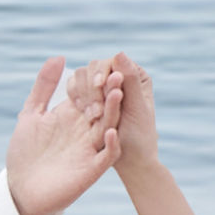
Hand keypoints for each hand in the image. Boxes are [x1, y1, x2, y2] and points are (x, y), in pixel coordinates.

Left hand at [1, 57, 111, 214]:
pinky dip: (111, 144)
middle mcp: (85, 130)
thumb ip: (44, 87)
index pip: (89, 93)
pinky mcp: (91, 169)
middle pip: (103, 107)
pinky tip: (111, 131)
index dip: (94, 81)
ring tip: (117, 93)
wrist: (21, 189)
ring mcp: (90, 149)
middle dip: (109, 91)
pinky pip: (107, 155)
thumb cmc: (25, 153)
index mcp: (72, 116)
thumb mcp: (31, 114)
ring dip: (113, 111)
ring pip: (108, 126)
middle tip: (115, 74)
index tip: (101, 64)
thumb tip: (59, 57)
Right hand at [86, 50, 161, 171]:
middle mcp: (119, 79)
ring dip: (83, 93)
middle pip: (94, 67)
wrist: (130, 162)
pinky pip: (74, 89)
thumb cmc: (140, 138)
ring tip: (91, 115)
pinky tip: (81, 112)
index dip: (103, 71)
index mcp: (135, 77)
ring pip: (81, 76)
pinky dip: (75, 97)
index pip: (112, 62)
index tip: (99, 86)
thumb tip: (119, 53)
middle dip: (91, 86)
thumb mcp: (136, 109)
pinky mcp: (89, 100)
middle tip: (94, 110)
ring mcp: (102, 89)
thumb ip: (129, 80)